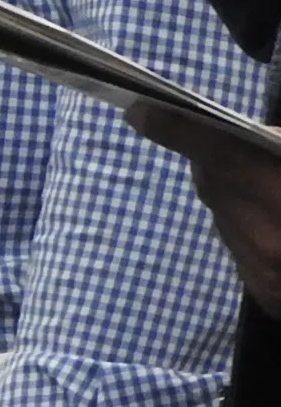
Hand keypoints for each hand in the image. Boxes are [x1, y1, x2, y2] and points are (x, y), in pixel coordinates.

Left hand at [132, 106, 280, 312]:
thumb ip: (277, 144)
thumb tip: (250, 132)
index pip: (219, 153)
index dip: (178, 129)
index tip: (139, 110)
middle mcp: (270, 238)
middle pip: (215, 183)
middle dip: (214, 158)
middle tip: (215, 140)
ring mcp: (265, 272)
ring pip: (224, 216)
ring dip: (234, 195)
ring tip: (258, 181)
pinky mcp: (267, 296)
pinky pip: (240, 246)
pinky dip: (250, 226)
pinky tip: (272, 219)